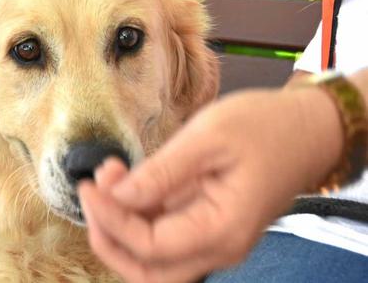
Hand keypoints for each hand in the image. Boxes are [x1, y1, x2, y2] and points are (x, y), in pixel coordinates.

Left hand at [78, 87, 344, 282]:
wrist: (307, 129)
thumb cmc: (265, 127)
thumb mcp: (209, 137)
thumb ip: (162, 172)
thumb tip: (117, 196)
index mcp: (222, 230)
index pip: (150, 246)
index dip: (111, 220)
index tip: (88, 185)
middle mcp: (217, 247)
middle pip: (146, 270)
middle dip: (109, 237)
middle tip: (93, 191)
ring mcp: (211, 239)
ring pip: (150, 257)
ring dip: (120, 224)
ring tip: (109, 175)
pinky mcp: (204, 225)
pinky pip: (161, 234)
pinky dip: (136, 213)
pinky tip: (125, 177)